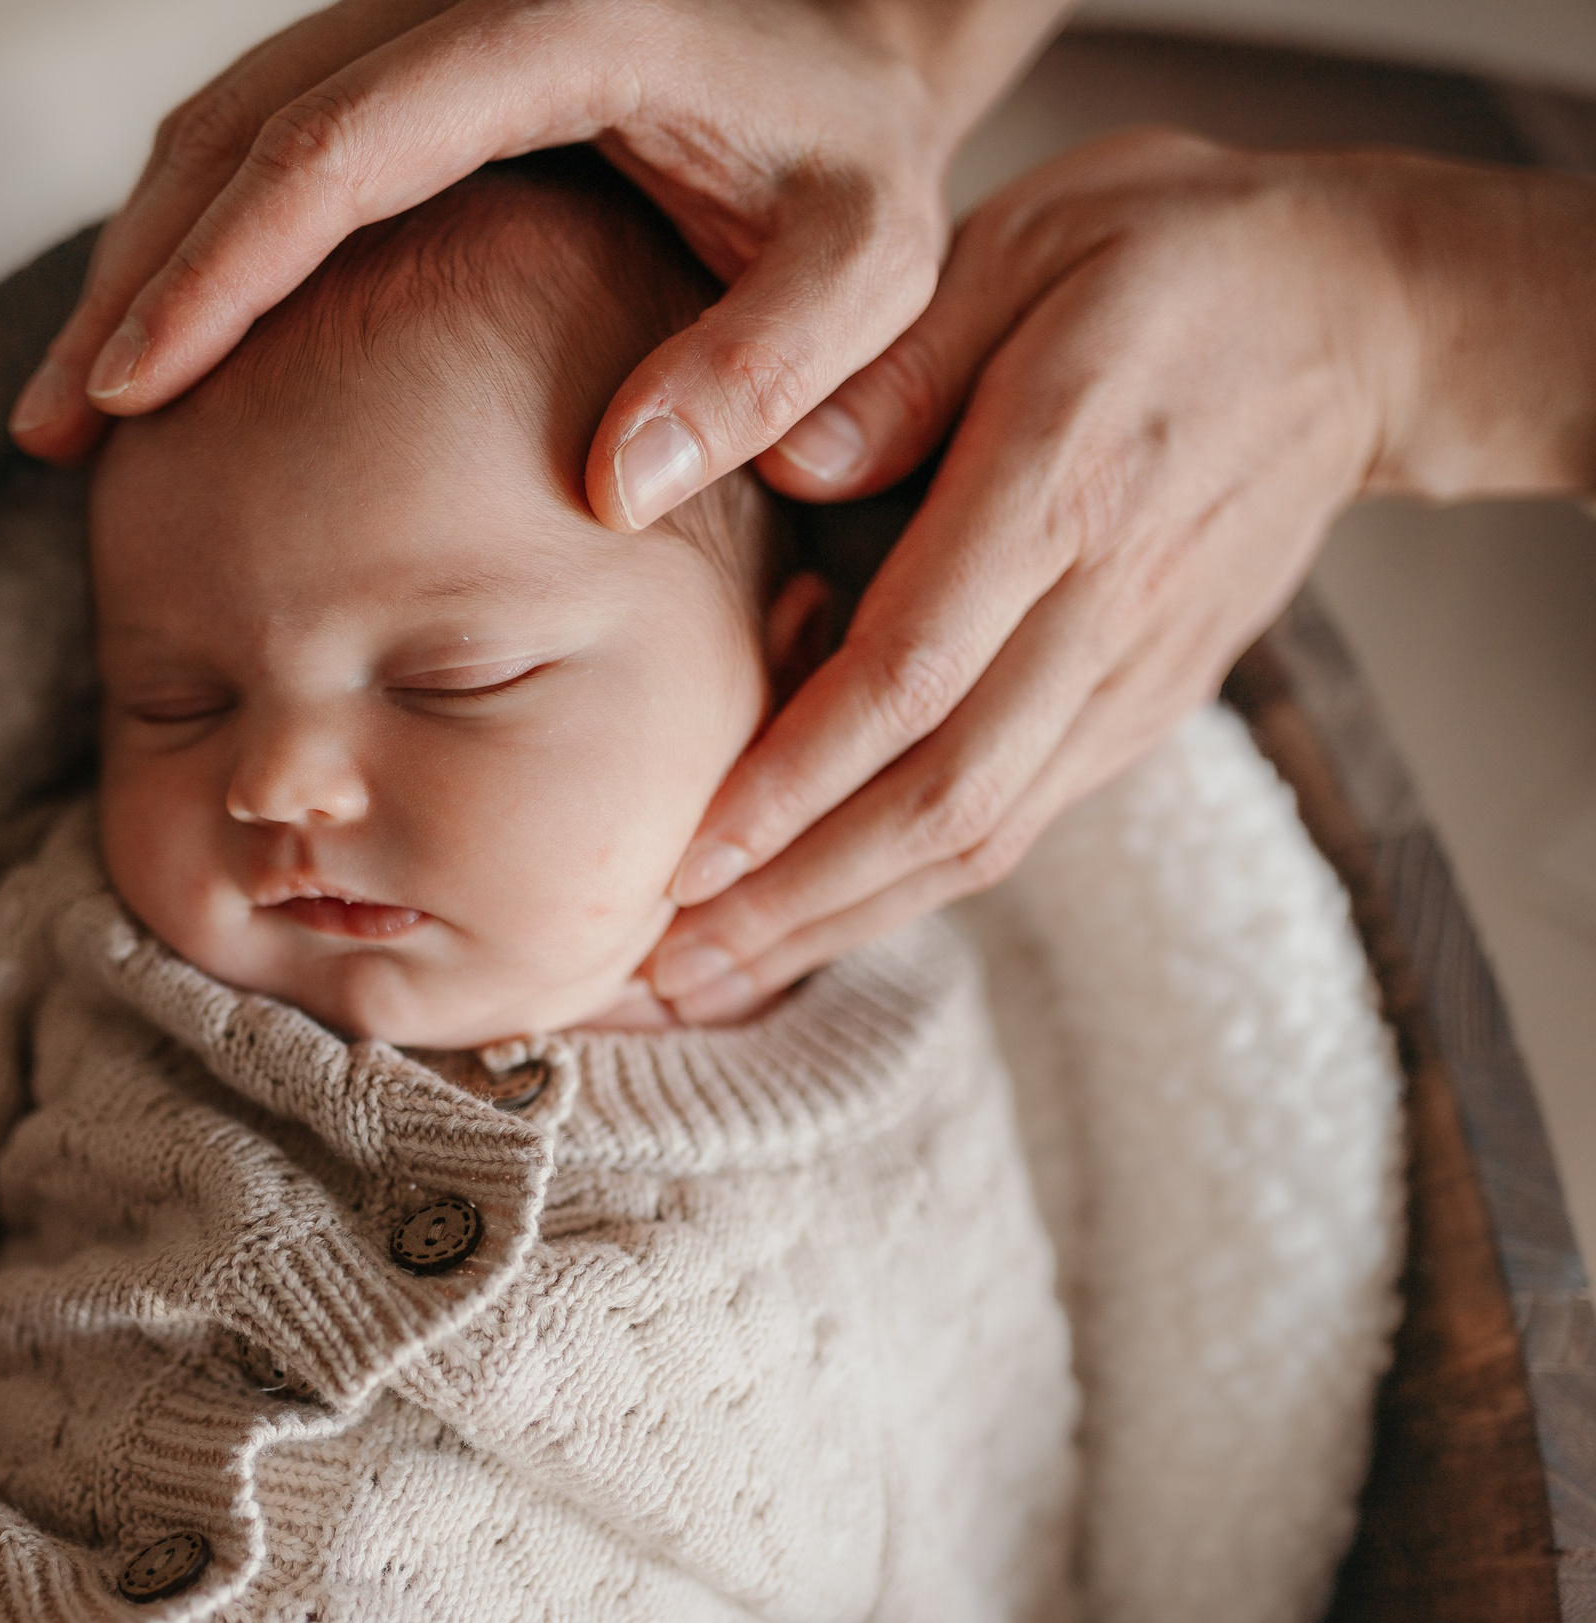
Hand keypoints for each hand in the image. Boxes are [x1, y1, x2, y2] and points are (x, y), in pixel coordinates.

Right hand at [9, 0, 1068, 530]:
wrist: (851, 39)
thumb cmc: (856, 160)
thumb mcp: (868, 262)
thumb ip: (771, 367)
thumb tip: (613, 490)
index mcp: (556, 33)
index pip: (336, 150)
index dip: (220, 270)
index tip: (138, 388)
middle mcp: (455, 3)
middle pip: (237, 128)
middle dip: (133, 281)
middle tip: (58, 430)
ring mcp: (415, 22)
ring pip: (222, 123)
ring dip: (136, 260)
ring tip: (70, 414)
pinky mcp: (401, 64)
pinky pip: (257, 136)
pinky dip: (187, 238)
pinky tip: (154, 346)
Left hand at [648, 128, 1595, 1016]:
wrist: (1361, 316)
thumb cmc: (1163, 258)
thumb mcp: (1023, 242)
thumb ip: (899, 364)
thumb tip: (786, 467)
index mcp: (1063, 482)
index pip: (915, 673)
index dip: (797, 782)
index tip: (689, 855)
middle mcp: (1107, 605)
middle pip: (946, 798)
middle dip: (795, 898)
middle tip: (662, 964)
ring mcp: (1136, 671)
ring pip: (985, 836)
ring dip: (840, 920)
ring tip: (709, 979)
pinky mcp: (1144, 705)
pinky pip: (1021, 820)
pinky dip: (908, 888)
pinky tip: (812, 918)